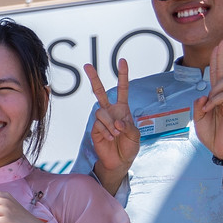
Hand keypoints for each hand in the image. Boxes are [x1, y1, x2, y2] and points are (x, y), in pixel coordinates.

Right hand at [85, 58, 138, 183]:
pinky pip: (98, 124)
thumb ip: (129, 126)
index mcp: (122, 109)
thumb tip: (117, 122)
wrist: (119, 161)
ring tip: (116, 134)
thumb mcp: (136, 135)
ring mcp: (101, 120)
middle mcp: (110, 111)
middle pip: (100, 92)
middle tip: (87, 65)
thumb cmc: (129, 147)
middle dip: (93, 78)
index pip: (123, 89)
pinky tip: (110, 138)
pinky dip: (106, 131)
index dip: (123, 75)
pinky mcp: (95, 129)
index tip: (122, 61)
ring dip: (110, 123)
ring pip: (101, 112)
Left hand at [193, 40, 222, 165]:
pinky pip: (222, 98)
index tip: (218, 46)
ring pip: (222, 84)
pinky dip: (213, 102)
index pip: (216, 75)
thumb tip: (203, 96)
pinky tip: (208, 109)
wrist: (221, 148)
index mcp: (216, 96)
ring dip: (212, 91)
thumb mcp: (199, 118)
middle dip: (221, 57)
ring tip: (208, 106)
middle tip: (222, 41)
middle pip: (222, 72)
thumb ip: (199, 105)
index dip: (216, 61)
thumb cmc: (211, 132)